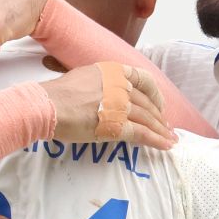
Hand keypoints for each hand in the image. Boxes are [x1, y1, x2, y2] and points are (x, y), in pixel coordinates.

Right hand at [42, 62, 174, 147]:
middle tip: (166, 127)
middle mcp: (121, 86)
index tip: (158, 105)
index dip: (155, 94)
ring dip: (161, 131)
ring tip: (170, 139)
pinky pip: (142, 134)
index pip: (144, 79)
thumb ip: (101, 83)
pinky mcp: (117, 125)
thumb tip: (104, 93)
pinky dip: (156, 140)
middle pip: (147, 103)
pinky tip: (164, 146)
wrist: (47, 105)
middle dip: (159, 117)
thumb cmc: (58, 94)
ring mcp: (121, 105)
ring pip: (148, 119)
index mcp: (113, 72)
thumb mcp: (84, 77)